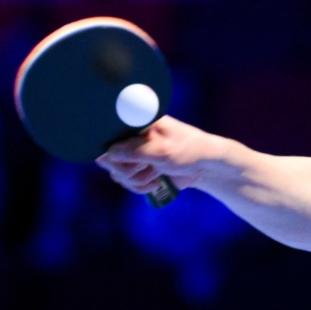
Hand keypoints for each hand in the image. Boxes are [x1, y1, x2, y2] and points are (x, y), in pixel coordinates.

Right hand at [96, 115, 224, 196]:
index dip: (115, 154)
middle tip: (150, 166)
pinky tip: (157, 181)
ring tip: (158, 172)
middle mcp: (131, 137)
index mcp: (137, 123)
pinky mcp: (137, 168)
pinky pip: (125, 182)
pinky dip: (140, 186)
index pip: (108, 137)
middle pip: (108, 159)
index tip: (135, 160)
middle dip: (129, 169)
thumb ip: (134, 151)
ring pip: (117, 174)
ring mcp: (133, 153)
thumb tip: (106, 154)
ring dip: (138, 179)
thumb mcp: (163, 150)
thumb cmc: (189, 150)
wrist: (205, 166)